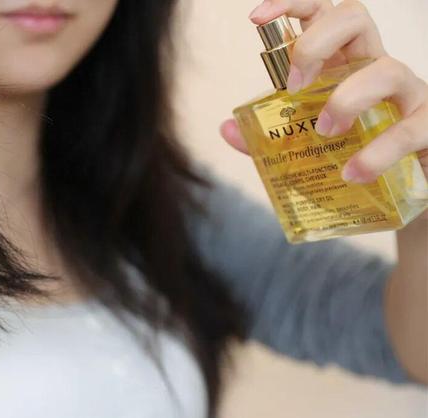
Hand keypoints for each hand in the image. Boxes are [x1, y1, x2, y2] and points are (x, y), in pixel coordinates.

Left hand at [220, 0, 427, 185]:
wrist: (397, 192)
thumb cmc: (348, 156)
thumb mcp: (304, 145)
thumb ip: (268, 136)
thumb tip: (226, 129)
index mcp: (340, 63)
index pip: (321, 14)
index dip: (292, 4)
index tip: (256, 18)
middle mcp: (374, 67)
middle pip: (355, 19)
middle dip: (317, 42)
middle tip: (294, 86)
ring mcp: (406, 93)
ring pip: (387, 69)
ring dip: (348, 99)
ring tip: (326, 132)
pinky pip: (410, 128)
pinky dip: (377, 153)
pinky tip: (354, 172)